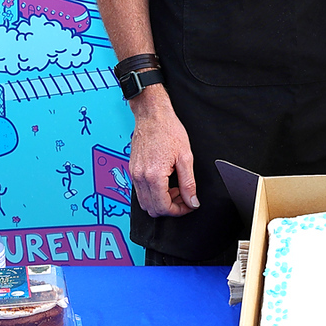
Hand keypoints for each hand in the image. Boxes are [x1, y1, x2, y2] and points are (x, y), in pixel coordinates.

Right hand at [127, 85, 198, 216]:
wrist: (152, 115)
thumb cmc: (168, 130)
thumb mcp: (185, 157)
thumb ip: (189, 183)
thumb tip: (192, 201)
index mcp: (154, 176)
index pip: (164, 207)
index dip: (179, 211)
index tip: (189, 205)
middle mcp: (140, 177)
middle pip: (152, 209)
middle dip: (170, 208)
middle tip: (184, 198)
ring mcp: (134, 174)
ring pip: (145, 203)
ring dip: (161, 202)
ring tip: (176, 189)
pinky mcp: (133, 170)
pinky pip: (141, 192)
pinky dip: (153, 193)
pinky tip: (166, 183)